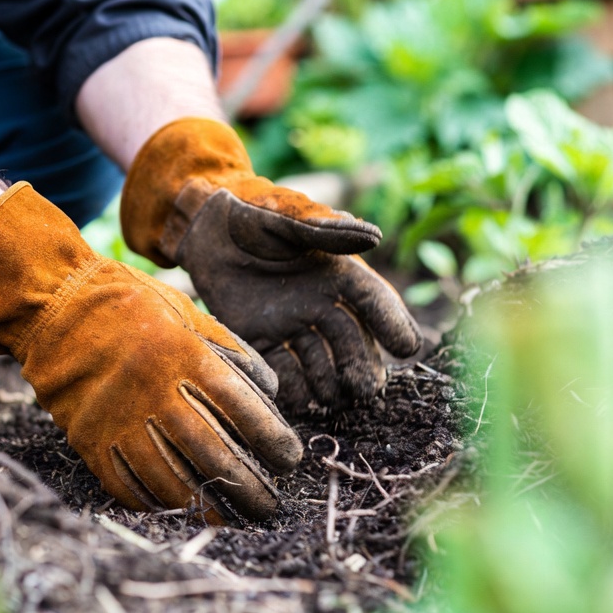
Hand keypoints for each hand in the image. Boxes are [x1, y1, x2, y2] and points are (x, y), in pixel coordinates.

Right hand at [0, 182, 302, 522]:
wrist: (56, 306)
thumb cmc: (129, 304)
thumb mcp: (186, 311)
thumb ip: (229, 349)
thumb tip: (270, 391)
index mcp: (183, 355)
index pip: (241, 407)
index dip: (272, 438)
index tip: (289, 458)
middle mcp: (154, 392)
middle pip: (212, 453)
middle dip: (247, 486)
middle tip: (269, 505)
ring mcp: (119, 420)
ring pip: (171, 479)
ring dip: (206, 505)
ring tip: (230, 517)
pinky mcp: (90, 439)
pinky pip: (127, 484)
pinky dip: (157, 504)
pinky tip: (178, 510)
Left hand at [121, 118, 422, 414]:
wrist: (205, 225)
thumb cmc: (253, 211)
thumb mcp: (288, 218)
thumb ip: (325, 231)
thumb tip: (374, 238)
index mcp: (337, 272)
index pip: (373, 301)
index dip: (391, 323)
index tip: (407, 348)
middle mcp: (320, 303)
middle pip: (350, 341)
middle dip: (361, 366)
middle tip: (365, 391)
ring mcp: (291, 325)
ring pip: (319, 362)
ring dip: (328, 383)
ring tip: (333, 399)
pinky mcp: (260, 338)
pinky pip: (281, 368)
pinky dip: (291, 387)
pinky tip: (299, 401)